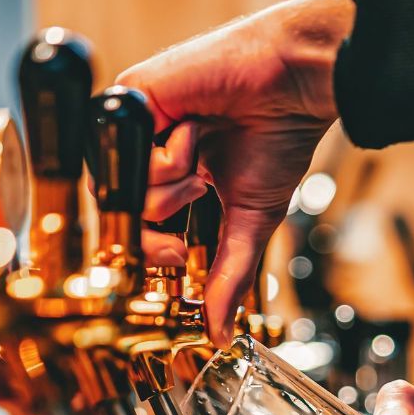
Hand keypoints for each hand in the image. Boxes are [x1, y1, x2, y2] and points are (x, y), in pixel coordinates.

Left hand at [116, 0, 354, 345]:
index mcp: (172, 179)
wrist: (292, 82)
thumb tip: (220, 332)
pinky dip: (171, 157)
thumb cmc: (277, 136)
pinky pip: (131, 159)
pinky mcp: (129, 102)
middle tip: (195, 201)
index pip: (137, 231)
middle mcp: (147, 155)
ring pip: (124, 193)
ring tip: (203, 154)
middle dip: (157, 225)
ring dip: (173, 185)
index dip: (153, 252)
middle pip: (120, 217)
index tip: (180, 252)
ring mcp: (136, 130)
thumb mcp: (249, 220)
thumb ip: (228, 276)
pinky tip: (196, 128)